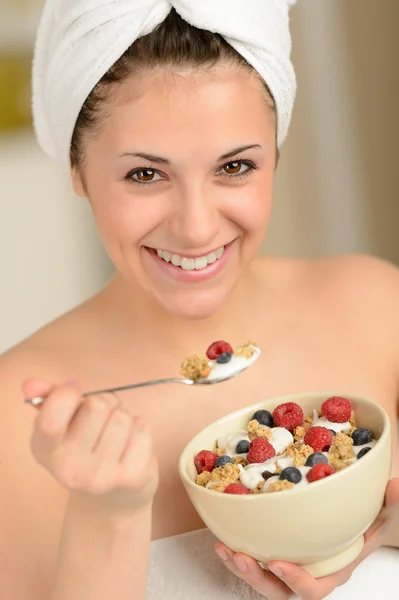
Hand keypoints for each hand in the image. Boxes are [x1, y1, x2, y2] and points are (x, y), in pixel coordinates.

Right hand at [25, 378, 158, 513]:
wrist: (114, 495)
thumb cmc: (88, 445)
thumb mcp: (62, 422)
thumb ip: (48, 398)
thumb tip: (30, 384)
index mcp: (45, 451)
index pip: (51, 419)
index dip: (67, 394)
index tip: (74, 391)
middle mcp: (69, 469)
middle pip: (96, 406)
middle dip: (103, 403)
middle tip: (101, 419)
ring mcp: (100, 477)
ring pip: (121, 417)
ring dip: (123, 417)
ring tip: (116, 434)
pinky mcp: (131, 478)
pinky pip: (142, 428)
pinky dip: (140, 428)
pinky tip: (130, 445)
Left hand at [215, 478, 398, 598]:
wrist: (358, 521)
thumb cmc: (369, 521)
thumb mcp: (384, 515)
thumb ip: (391, 505)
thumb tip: (397, 487)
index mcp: (332, 571)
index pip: (314, 589)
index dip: (296, 581)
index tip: (279, 563)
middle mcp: (308, 572)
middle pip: (279, 590)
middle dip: (256, 578)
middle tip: (239, 556)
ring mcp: (290, 563)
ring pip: (261, 578)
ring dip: (240, 566)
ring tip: (223, 548)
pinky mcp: (275, 549)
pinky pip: (254, 558)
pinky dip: (237, 550)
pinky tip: (222, 535)